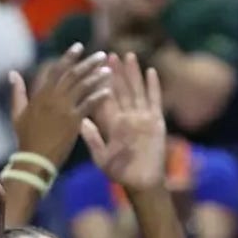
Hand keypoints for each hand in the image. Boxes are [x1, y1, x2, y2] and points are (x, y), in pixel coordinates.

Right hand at [7, 45, 110, 168]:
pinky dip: (99, 96)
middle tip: (101, 55)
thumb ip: (17, 92)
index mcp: (41, 94)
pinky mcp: (73, 121)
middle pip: (73, 74)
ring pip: (83, 86)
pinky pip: (89, 105)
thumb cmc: (25, 138)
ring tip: (109, 69)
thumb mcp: (17, 113)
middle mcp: (53, 97)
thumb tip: (12, 73)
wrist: (34, 159)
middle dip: (88, 63)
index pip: (57, 69)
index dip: (69, 56)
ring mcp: (64, 108)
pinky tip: (109, 91)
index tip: (79, 47)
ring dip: (97, 76)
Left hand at [80, 53, 165, 191]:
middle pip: (120, 90)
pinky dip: (153, 87)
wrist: (141, 183)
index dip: (99, 83)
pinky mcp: (156, 122)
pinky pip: (154, 100)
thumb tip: (81, 121)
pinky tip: (150, 72)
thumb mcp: (101, 156)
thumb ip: (93, 138)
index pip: (105, 99)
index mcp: (112, 124)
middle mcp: (127, 117)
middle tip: (109, 54)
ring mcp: (142, 118)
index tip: (93, 68)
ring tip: (128, 56)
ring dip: (133, 74)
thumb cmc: (120, 173)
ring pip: (136, 90)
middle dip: (115, 73)